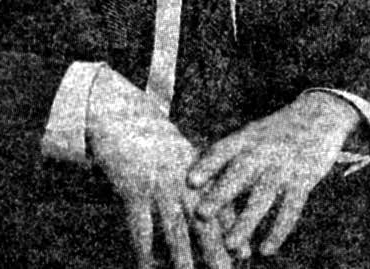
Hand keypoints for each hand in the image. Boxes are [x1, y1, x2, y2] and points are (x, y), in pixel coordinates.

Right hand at [87, 67, 231, 268]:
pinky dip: (144, 250)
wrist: (122, 117)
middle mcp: (182, 178)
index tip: (246, 255)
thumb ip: (199, 182)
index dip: (233, 230)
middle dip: (217, 249)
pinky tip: (148, 267)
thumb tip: (210, 215)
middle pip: (203, 218)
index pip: (220, 203)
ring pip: (175, 227)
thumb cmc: (155, 142)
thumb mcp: (181, 157)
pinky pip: (141, 227)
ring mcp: (159, 184)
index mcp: (197, 169)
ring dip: (184, 256)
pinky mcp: (134, 190)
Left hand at [188, 92, 360, 259]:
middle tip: (201, 214)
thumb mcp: (253, 133)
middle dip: (221, 194)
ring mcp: (284, 165)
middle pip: (240, 172)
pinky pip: (291, 208)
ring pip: (263, 195)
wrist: (320, 114)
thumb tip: (195, 177)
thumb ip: (231, 154)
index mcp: (247, 137)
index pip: (223, 150)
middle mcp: (264, 150)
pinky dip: (278, 230)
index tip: (189, 182)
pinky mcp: (304, 179)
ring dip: (246, 220)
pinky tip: (266, 249)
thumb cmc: (277, 131)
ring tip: (230, 245)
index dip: (207, 165)